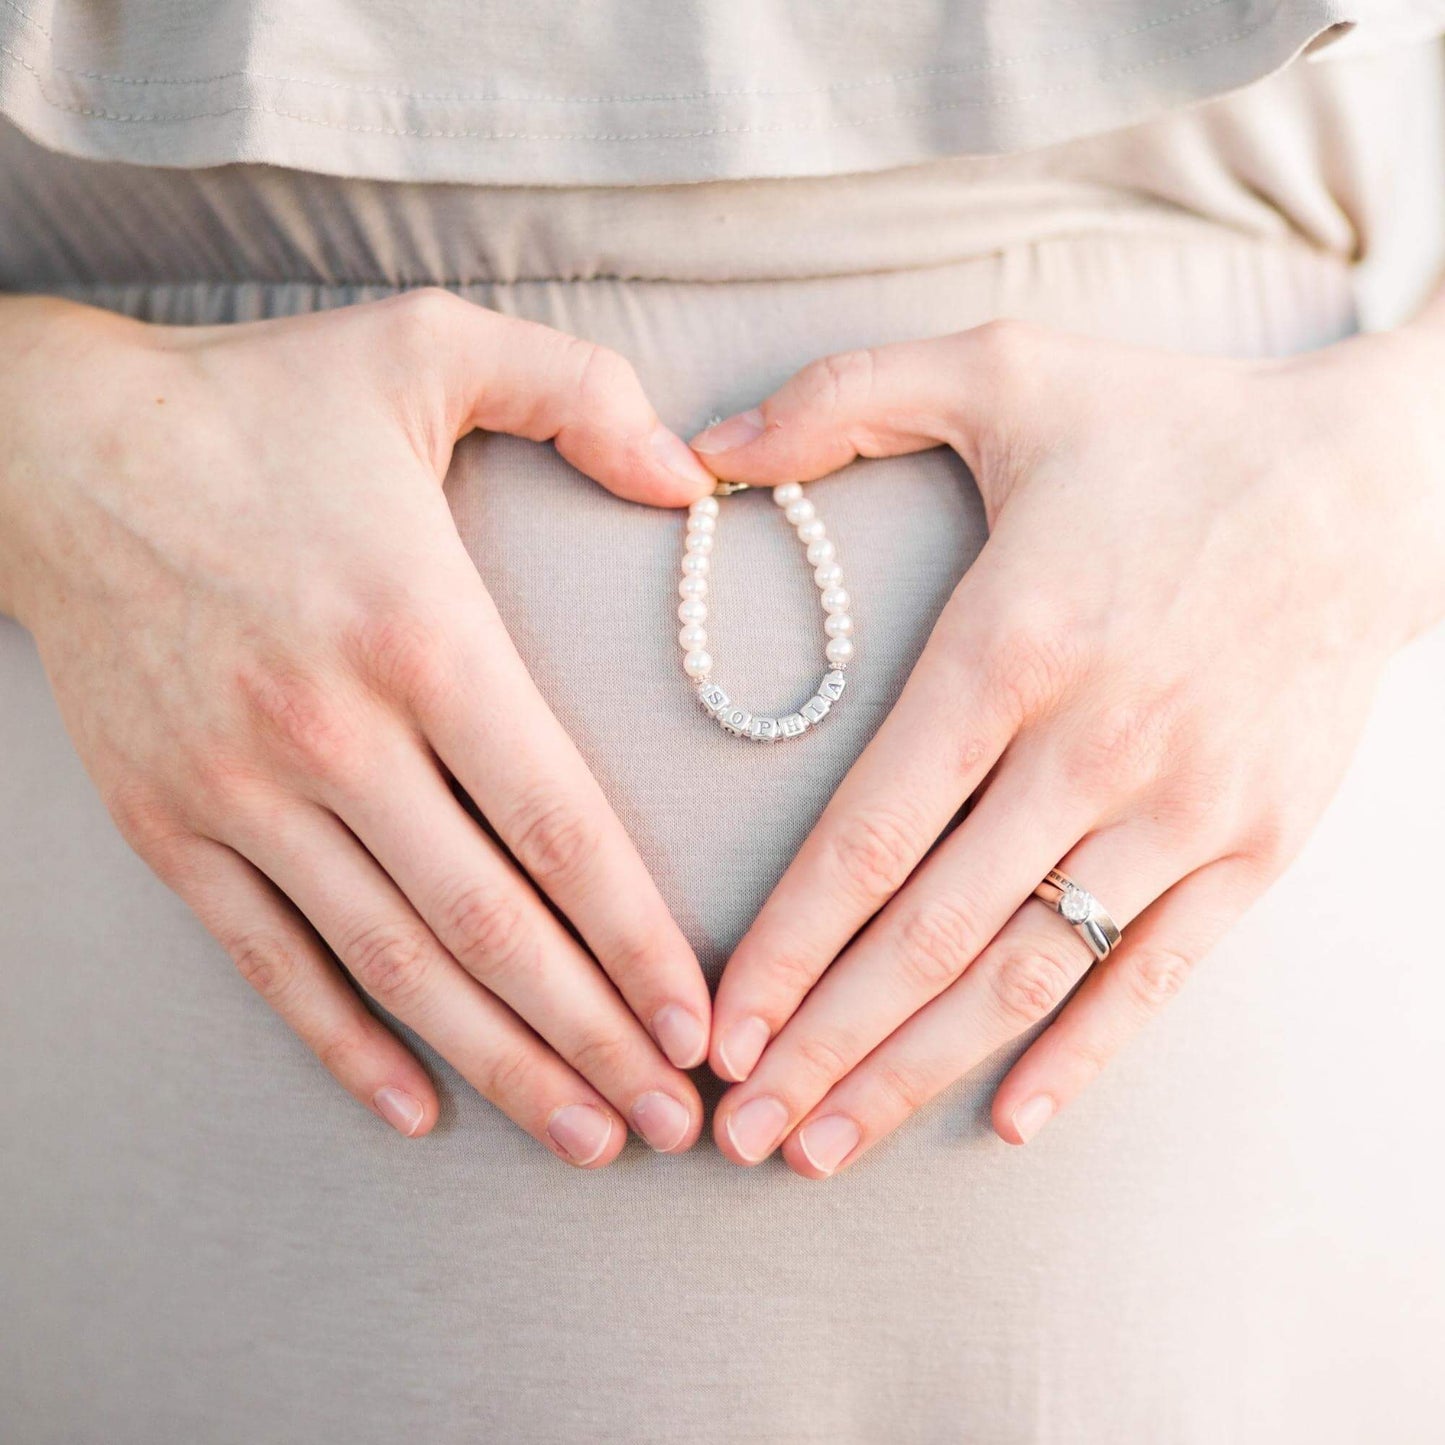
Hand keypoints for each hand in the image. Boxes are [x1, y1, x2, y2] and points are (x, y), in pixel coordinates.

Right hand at [0, 289, 718, 1162]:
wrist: (55, 448)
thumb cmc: (264, 402)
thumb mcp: (432, 346)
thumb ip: (581, 394)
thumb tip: (695, 480)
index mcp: (420, 633)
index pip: (559, 823)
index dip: (639, 938)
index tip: (700, 1020)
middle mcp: (333, 733)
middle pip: (490, 925)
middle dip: (593, 1036)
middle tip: (672, 1121)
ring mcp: (243, 793)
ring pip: (392, 965)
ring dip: (499, 1064)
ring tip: (584, 1137)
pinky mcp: (172, 825)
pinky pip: (270, 960)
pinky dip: (344, 1043)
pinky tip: (415, 1106)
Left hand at [690, 314, 1444, 1174]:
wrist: (1374, 484)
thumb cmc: (1169, 430)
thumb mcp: (1002, 369)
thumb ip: (842, 395)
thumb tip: (702, 445)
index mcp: (1008, 646)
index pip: (867, 833)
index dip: (783, 944)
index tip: (717, 1024)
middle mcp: (1089, 746)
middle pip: (927, 932)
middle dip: (822, 1043)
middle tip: (738, 1131)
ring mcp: (1181, 809)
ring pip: (1023, 973)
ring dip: (916, 1071)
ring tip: (827, 1146)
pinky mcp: (1255, 846)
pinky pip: (1156, 974)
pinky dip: (1082, 1055)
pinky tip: (1009, 1123)